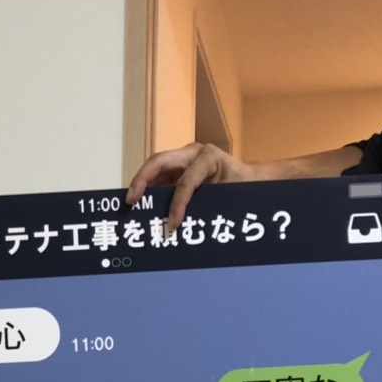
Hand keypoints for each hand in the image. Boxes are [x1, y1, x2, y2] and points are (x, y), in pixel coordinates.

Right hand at [126, 141, 258, 233]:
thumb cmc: (243, 187)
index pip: (185, 181)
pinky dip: (149, 190)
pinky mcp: (177, 169)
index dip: (177, 204)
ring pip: (155, 169)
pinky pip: (158, 178)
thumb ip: (208, 208)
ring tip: (130, 205)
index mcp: (208, 157)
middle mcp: (192, 153)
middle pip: (159, 161)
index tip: (173, 225)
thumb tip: (185, 227)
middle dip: (142, 180)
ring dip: (141, 185)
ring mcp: (183, 159)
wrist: (251, 179)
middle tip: (130, 201)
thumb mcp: (230, 198)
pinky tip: (140, 205)